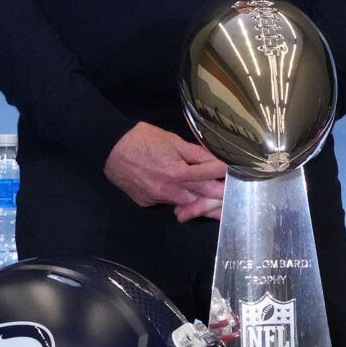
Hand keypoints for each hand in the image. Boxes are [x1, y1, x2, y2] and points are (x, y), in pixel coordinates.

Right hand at [103, 122, 227, 221]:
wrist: (110, 149)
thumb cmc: (141, 139)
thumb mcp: (172, 140)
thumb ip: (194, 152)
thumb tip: (214, 158)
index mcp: (179, 173)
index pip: (209, 176)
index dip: (223, 174)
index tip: (235, 174)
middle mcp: (170, 190)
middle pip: (202, 199)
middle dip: (219, 200)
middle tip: (233, 201)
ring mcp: (158, 199)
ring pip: (185, 205)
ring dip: (200, 204)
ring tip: (216, 207)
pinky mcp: (147, 202)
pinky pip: (167, 203)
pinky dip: (176, 200)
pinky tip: (182, 197)